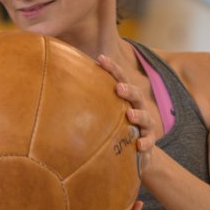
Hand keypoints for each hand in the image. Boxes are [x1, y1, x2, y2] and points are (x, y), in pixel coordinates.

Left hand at [98, 54, 160, 174]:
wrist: (133, 151)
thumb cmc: (114, 126)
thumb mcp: (104, 112)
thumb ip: (89, 100)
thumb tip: (60, 85)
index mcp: (126, 97)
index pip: (120, 78)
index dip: (112, 68)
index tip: (100, 59)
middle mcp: (138, 107)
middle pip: (136, 95)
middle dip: (128, 90)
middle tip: (118, 88)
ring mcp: (145, 125)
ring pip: (145, 117)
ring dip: (139, 115)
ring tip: (129, 115)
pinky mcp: (149, 141)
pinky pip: (149, 142)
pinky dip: (146, 143)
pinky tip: (139, 145)